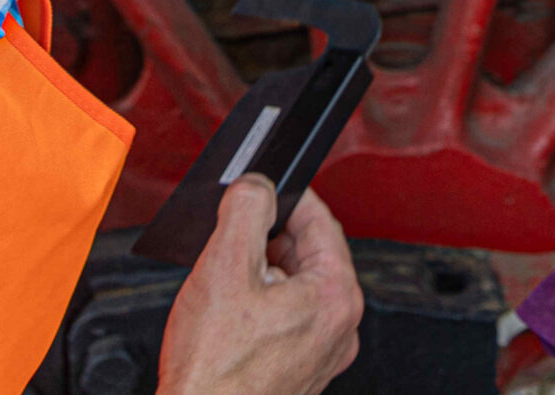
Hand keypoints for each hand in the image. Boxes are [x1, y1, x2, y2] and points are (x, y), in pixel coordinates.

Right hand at [157, 180, 362, 394]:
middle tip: (233, 235)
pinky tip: (230, 313)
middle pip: (308, 254)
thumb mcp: (225, 267)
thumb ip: (245, 209)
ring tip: (226, 280)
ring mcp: (322, 352)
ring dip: (263, 272)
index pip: (320, 221)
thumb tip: (257, 185)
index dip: (286, 197)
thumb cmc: (214, 370)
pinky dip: (262, 304)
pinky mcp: (301, 371)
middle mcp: (340, 327)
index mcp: (336, 296)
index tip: (262, 187)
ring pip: (296, 286)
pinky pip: (288, 318)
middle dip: (269, 238)